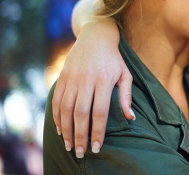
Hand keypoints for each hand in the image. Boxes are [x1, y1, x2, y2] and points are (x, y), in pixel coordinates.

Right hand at [52, 19, 133, 157]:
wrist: (96, 36)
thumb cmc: (114, 59)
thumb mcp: (125, 74)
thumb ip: (126, 96)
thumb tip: (131, 118)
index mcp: (104, 80)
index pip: (100, 112)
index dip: (97, 131)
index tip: (97, 147)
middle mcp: (86, 79)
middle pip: (80, 113)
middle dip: (80, 136)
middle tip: (80, 153)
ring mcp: (72, 77)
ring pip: (65, 109)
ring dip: (66, 130)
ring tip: (69, 145)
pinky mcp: (62, 76)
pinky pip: (56, 100)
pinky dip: (56, 117)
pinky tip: (60, 129)